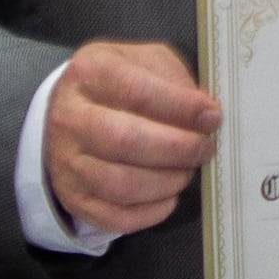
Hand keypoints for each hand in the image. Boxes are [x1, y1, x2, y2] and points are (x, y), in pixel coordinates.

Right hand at [41, 38, 217, 237]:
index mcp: (90, 74)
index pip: (138, 92)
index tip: (212, 117)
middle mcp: (70, 118)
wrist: (68, 114)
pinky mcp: (73, 197)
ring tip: (186, 171)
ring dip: (167, 182)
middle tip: (204, 149)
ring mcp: (66, 162)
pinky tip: (168, 195)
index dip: (182, 108)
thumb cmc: (116, 86)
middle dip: (178, 149)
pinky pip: (116, 216)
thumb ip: (173, 79)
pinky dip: (152, 212)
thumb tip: (203, 113)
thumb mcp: (143, 61)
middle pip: (127, 140)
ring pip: (122, 184)